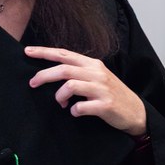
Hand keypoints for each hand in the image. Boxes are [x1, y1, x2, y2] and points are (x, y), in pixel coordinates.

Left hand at [25, 45, 146, 135]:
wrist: (136, 112)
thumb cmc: (112, 94)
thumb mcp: (97, 77)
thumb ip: (78, 72)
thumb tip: (52, 73)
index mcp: (92, 64)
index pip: (64, 54)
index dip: (44, 52)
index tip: (27, 52)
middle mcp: (97, 73)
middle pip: (64, 69)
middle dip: (44, 75)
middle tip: (32, 83)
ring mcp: (101, 88)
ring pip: (70, 85)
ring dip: (60, 96)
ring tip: (62, 104)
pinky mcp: (105, 105)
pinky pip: (81, 107)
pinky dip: (74, 110)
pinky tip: (75, 112)